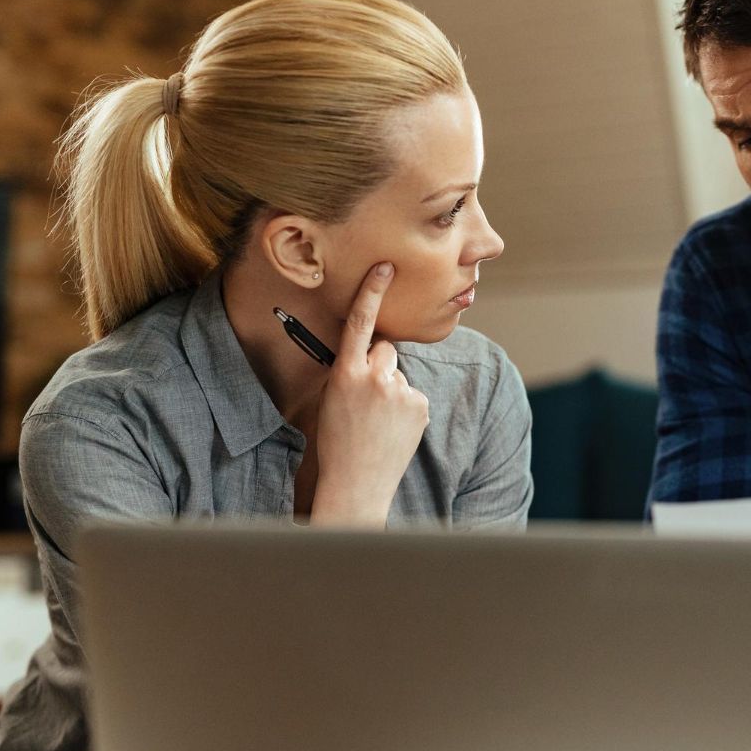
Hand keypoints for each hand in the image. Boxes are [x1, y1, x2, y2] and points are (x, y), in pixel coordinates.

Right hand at [311, 262, 429, 527]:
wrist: (356, 484)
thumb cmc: (337, 443)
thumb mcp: (332, 400)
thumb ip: (352, 373)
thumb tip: (374, 357)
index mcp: (345, 373)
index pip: (360, 323)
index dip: (372, 292)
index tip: (385, 267)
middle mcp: (374, 377)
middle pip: (386, 351)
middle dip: (380, 366)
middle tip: (368, 401)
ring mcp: (400, 391)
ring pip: (399, 376)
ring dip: (393, 392)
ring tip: (378, 424)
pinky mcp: (419, 405)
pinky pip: (413, 395)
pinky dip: (406, 409)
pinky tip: (393, 431)